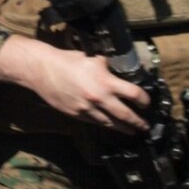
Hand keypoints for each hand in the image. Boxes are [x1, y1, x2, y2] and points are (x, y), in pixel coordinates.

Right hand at [0, 36, 150, 134]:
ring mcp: (87, 108)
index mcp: (105, 81)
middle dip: (138, 122)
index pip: (133, 94)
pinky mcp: (77, 114)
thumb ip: (106, 66)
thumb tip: (118, 68)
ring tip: (131, 131)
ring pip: (110, 123)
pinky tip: (110, 125)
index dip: (144, 100)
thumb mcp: (92, 58)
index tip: (147, 102)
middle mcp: (99, 97)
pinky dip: (105, 124)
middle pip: (125, 114)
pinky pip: (95, 122)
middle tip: (145, 126)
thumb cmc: (67, 60)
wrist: (42, 70)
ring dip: (123, 128)